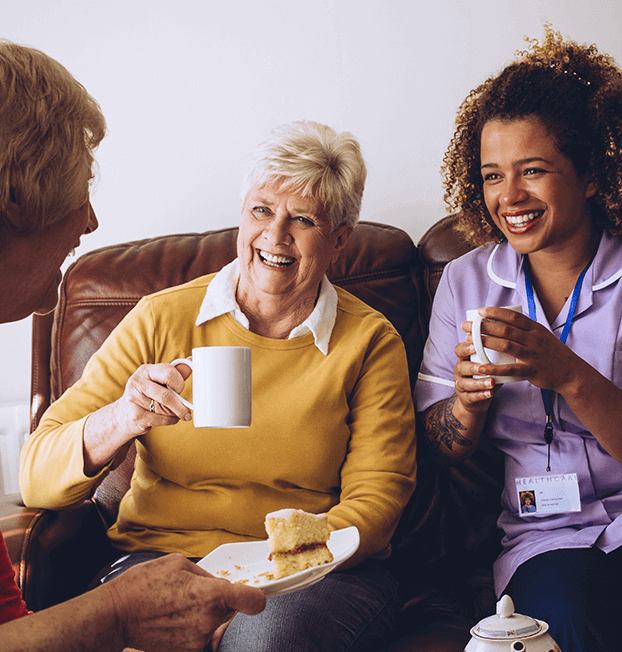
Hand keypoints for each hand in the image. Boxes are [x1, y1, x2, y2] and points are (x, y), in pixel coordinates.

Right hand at [83, 362, 193, 474]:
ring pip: (165, 409)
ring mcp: (134, 400)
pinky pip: (161, 420)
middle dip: (180, 405)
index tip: (180, 389)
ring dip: (175, 413)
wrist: (123, 415)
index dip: (179, 383)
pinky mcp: (136, 416)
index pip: (169, 373)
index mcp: (145, 370)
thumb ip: (175, 372)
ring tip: (175, 413)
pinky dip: (170, 420)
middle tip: (187, 410)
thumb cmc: (146, 394)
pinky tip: (169, 418)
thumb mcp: (158, 380)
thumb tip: (191, 360)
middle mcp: (137, 383)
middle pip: (167, 395)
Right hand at [107, 553, 265, 651]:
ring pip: (214, 622)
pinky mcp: (186, 651)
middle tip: (194, 593)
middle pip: (230, 609)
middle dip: (220, 600)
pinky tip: (173, 617)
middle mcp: (208, 619)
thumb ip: (204, 574)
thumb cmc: (144, 584)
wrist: (116, 615)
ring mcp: (197, 638)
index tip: (256, 594)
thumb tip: (216, 583)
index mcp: (210, 593)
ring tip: (178, 604)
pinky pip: (199, 634)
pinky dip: (191, 626)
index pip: (252, 600)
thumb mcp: (178, 563)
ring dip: (204, 613)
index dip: (257, 597)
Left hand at [466, 307, 578, 393]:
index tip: (480, 311)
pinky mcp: (531, 371)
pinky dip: (494, 368)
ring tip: (469, 341)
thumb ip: (526, 329)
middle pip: (505, 329)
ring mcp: (532, 355)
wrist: (571, 373)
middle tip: (467, 326)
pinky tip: (481, 367)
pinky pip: (510, 369)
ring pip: (506, 345)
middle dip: (483, 326)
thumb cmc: (553, 354)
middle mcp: (534, 340)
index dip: (495, 312)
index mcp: (536, 329)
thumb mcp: (542, 336)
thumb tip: (505, 319)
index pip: (513, 317)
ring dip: (485, 342)